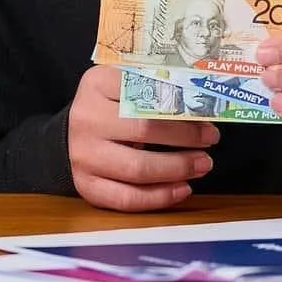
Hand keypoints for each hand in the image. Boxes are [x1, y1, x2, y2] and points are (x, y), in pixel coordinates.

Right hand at [67, 63, 218, 211]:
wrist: (71, 134)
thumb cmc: (109, 107)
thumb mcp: (123, 84)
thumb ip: (156, 86)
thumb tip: (204, 101)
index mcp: (96, 84)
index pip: (144, 92)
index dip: (179, 105)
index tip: (206, 114)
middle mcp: (86, 118)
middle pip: (144, 130)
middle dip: (185, 137)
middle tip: (211, 139)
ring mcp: (83, 154)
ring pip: (138, 168)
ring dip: (178, 168)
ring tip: (203, 164)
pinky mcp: (86, 184)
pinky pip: (128, 197)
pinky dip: (160, 197)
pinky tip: (183, 189)